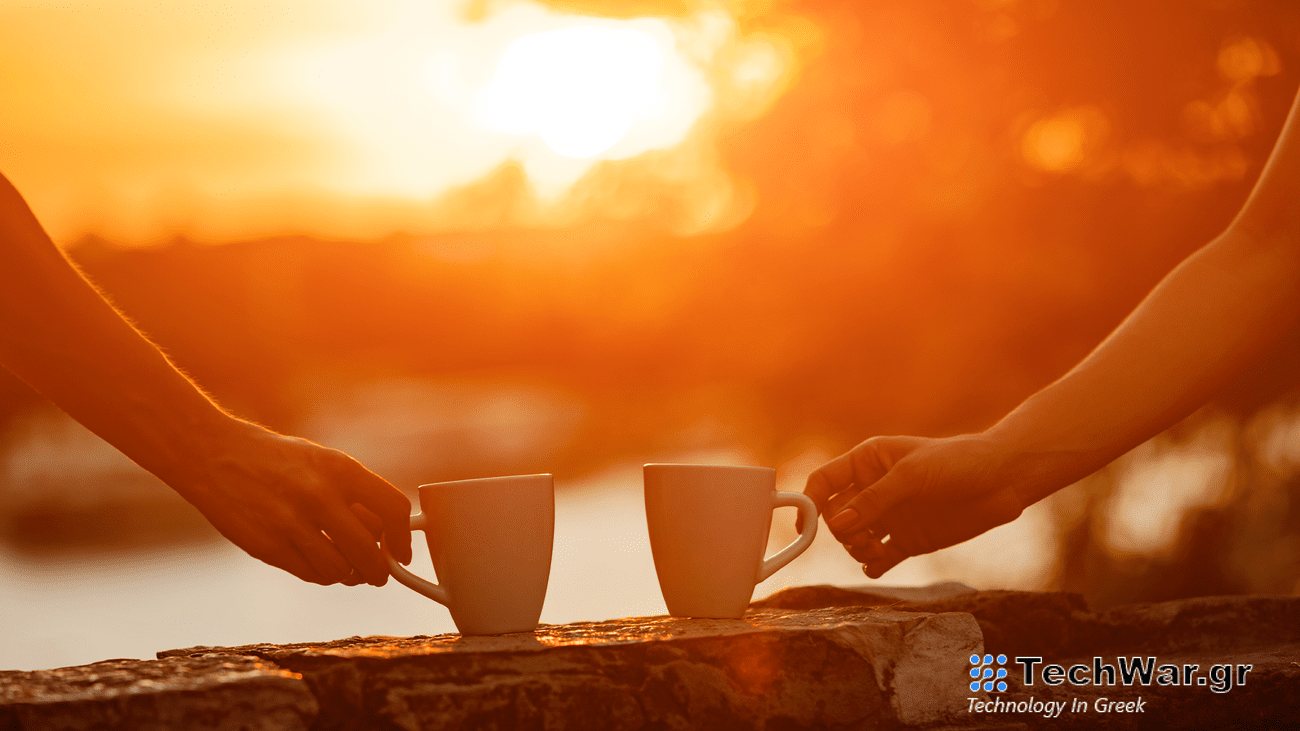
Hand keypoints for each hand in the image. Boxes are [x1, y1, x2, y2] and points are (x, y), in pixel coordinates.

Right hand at [170, 420, 412, 586]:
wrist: (214, 455)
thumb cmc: (278, 460)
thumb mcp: (324, 461)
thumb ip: (355, 494)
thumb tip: (388, 535)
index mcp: (339, 468)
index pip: (393, 507)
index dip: (404, 537)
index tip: (402, 551)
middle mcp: (318, 495)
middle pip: (370, 551)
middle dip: (380, 570)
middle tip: (380, 574)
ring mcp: (290, 523)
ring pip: (341, 570)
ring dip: (351, 576)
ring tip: (350, 570)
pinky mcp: (267, 547)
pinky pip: (311, 575)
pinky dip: (324, 576)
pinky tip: (322, 565)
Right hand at [803, 434, 1025, 577]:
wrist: (1004, 480)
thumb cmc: (958, 462)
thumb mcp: (912, 475)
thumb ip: (873, 501)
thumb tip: (836, 525)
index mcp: (868, 462)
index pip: (825, 481)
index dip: (810, 501)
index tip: (806, 524)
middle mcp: (874, 489)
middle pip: (835, 516)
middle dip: (841, 531)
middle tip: (861, 537)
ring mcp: (890, 516)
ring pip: (853, 540)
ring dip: (858, 549)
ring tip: (878, 550)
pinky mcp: (907, 539)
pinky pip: (878, 558)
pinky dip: (872, 565)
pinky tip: (878, 564)